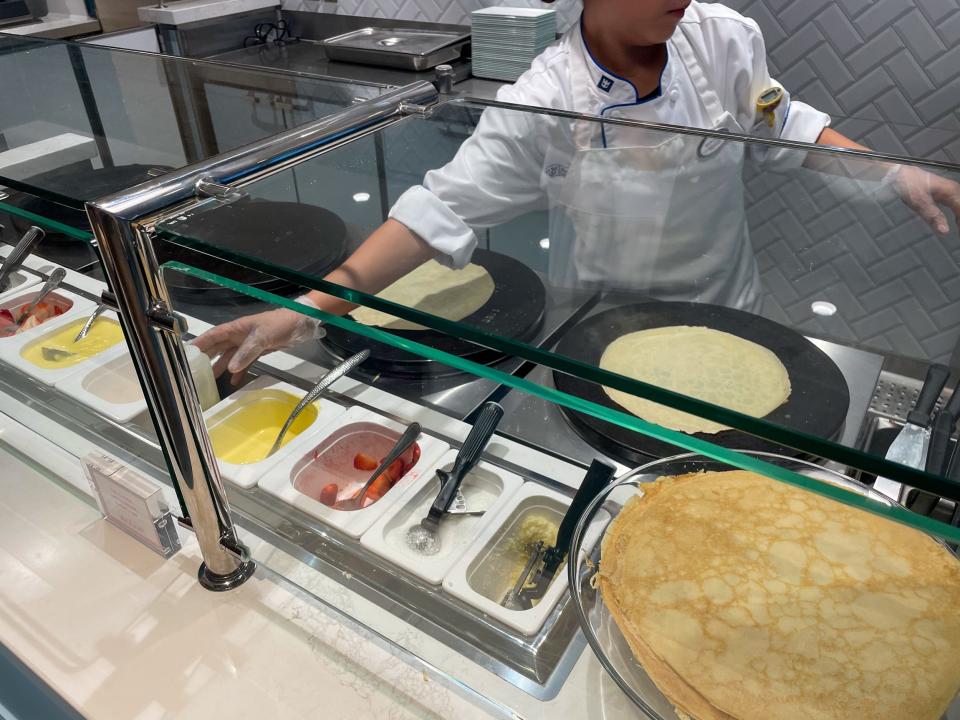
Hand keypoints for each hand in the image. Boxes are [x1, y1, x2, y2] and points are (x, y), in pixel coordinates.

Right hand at [193, 302, 322, 384]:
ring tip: (209, 379)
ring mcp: (248, 344)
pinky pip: (244, 362)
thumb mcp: (262, 337)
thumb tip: (230, 368)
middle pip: (218, 347)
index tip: (186, 352)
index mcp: (236, 328)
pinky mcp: (258, 351)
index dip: (200, 343)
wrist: (300, 324)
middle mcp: (239, 336)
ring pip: (230, 356)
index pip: (213, 335)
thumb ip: (246, 352)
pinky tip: (233, 381)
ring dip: (220, 366)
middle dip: (206, 357)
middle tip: (193, 370)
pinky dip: (239, 371)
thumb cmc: (280, 324)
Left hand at [895, 165, 959, 235]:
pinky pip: (957, 203)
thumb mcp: (920, 203)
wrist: (899, 174)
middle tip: (959, 231)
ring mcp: (949, 189)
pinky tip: (957, 221)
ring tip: (959, 228)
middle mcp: (953, 190)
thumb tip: (945, 231)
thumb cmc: (909, 186)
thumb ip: (934, 217)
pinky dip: (958, 212)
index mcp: (951, 192)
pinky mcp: (943, 191)